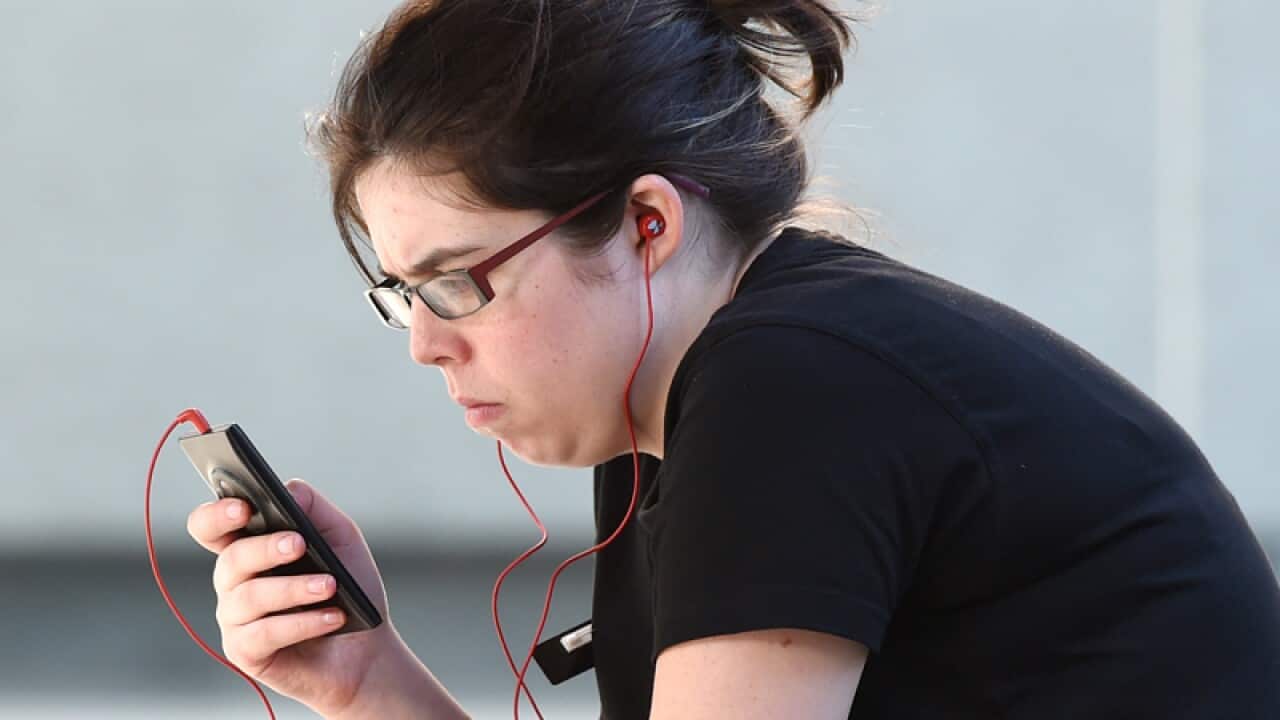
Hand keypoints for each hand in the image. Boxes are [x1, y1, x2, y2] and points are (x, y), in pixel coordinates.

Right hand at [186, 478, 401, 716]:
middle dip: (265, 548)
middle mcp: (234, 581)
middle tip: (299, 543)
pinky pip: (264, 634)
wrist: (367, 646)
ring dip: (294, 588)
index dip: (216, 515)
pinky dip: (302, 623)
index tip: (242, 507)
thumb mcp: (341, 539)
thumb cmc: (349, 587)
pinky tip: (332, 617)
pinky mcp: (245, 652)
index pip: (210, 526)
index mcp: (248, 547)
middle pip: (230, 558)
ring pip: (249, 597)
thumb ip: (314, 509)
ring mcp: (235, 618)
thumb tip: (287, 489)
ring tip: (331, 585)